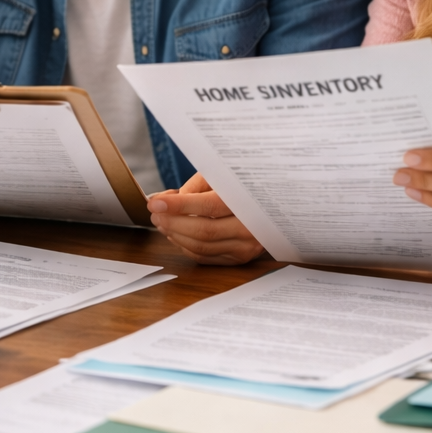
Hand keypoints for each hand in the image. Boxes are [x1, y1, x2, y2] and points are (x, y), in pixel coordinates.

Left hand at [147, 174, 265, 264]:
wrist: (276, 204)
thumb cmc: (243, 184)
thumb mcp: (223, 174)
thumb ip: (195, 186)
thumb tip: (168, 201)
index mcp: (248, 201)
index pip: (209, 206)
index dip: (179, 205)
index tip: (156, 202)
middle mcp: (251, 227)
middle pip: (204, 230)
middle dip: (173, 222)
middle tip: (155, 213)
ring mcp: (246, 246)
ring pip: (202, 247)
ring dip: (176, 235)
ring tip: (161, 222)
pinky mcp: (240, 258)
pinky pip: (206, 257)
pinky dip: (185, 247)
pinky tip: (175, 234)